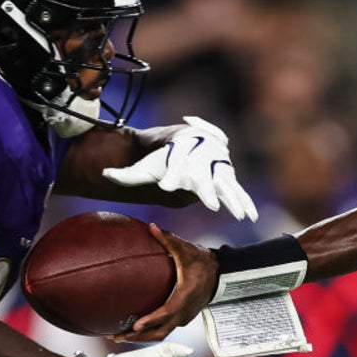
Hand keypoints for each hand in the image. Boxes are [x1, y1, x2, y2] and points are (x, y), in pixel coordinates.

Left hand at [103, 116, 257, 220]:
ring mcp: (215, 173)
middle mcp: (199, 168)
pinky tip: (252, 216)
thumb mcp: (146, 167)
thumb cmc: (166, 158)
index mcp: (179, 164)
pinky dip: (245, 202)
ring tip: (239, 214)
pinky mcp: (226, 179)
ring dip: (232, 199)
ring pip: (225, 186)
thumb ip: (127, 174)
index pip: (174, 172)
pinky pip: (237, 191)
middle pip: (203, 180)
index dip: (170, 178)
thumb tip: (104, 175)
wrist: (192, 140)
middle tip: (209, 202)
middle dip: (207, 190)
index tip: (167, 186)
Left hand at [114, 224, 218, 342]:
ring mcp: (183, 318)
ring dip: (141, 338)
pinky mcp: (182, 318)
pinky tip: (134, 329)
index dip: (152, 320)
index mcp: (185, 296)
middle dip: (138, 337)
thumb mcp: (186, 250)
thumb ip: (168, 239)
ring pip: (160, 334)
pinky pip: (164, 329)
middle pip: (159, 332)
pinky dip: (149, 332)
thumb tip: (151, 226)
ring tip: (119, 336)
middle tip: (116, 336)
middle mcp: (184, 312)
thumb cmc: (202, 262)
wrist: (220, 274)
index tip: (136, 325)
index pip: (167, 312)